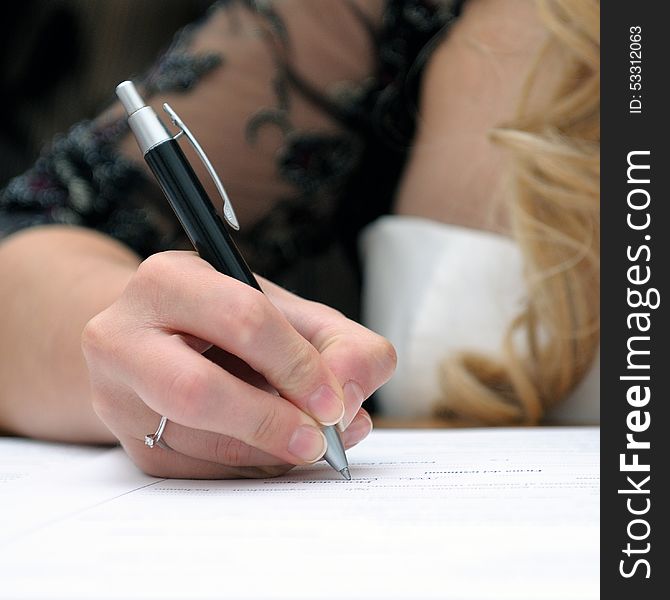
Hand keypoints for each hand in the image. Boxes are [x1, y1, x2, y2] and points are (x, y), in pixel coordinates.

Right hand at [81, 251, 395, 477]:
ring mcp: (117, 396)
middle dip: (273, 422)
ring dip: (270, 452)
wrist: (160, 340)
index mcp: (170, 280)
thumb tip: (351, 399)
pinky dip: (252, 467)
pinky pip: (200, 472)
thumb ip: (341, 344)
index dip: (299, 366)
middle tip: (321, 440)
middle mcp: (124, 336)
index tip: (336, 401)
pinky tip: (274, 448)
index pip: (243, 320)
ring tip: (308, 439)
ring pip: (200, 444)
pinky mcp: (129, 444)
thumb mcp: (291, 314)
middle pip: (198, 392)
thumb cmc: (232, 322)